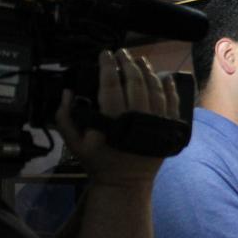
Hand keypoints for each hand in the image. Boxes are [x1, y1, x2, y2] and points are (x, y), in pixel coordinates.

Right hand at [55, 49, 179, 184]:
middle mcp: (136, 118)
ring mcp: (156, 123)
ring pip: (154, 89)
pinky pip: (172, 103)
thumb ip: (65, 117)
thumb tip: (66, 91)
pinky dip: (169, 88)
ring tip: (140, 60)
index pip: (110, 84)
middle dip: (128, 63)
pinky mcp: (168, 129)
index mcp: (112, 120)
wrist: (125, 184)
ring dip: (148, 71)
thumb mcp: (74, 143)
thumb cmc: (98, 162)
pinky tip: (164, 77)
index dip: (107, 66)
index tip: (105, 54)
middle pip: (134, 82)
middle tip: (122, 53)